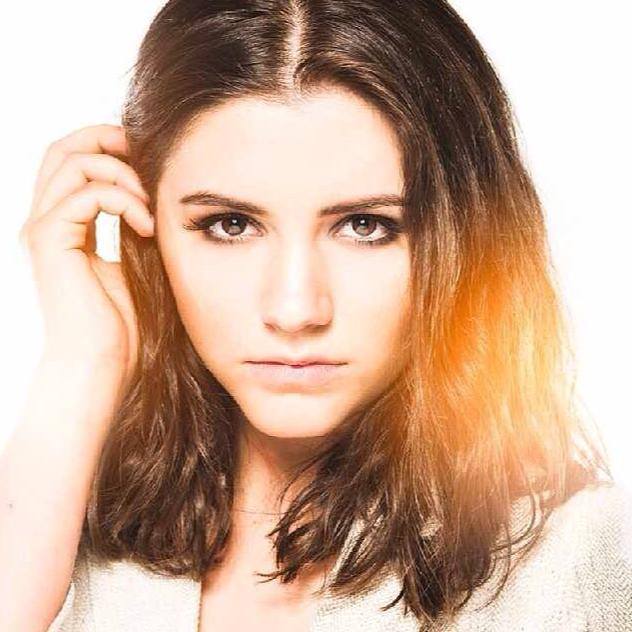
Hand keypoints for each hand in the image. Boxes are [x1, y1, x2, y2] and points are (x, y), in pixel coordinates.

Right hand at [19, 124, 153, 389]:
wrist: (103, 363)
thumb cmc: (122, 323)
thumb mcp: (133, 260)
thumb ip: (132, 224)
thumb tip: (154, 196)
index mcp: (64, 225)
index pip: (75, 163)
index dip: (111, 147)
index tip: (151, 159)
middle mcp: (46, 221)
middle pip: (63, 149)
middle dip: (108, 140)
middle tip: (148, 156)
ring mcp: (43, 230)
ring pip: (73, 162)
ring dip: (123, 173)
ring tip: (152, 205)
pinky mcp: (49, 241)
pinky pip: (85, 195)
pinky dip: (123, 201)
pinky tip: (147, 226)